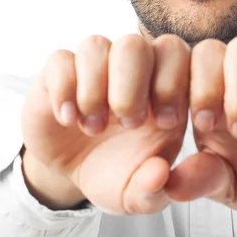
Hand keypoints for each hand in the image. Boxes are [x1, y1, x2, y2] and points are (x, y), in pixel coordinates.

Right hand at [21, 33, 191, 214]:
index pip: (178, 54)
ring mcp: (93, 67)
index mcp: (162, 87)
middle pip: (135, 43)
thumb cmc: (116, 172)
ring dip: (94, 89)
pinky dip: (63, 89)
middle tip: (129, 124)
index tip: (167, 123)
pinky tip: (68, 119)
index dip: (175, 83)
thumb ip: (154, 191)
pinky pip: (60, 59)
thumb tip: (159, 174)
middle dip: (132, 87)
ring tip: (93, 127)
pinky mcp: (59, 73)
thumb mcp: (137, 194)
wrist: (71, 172)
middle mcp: (129, 68)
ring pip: (96, 45)